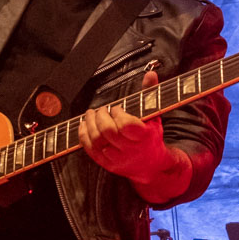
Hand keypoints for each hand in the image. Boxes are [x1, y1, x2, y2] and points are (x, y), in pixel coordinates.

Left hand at [78, 71, 190, 201]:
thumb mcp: (155, 115)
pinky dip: (83, 136)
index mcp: (145, 137)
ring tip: (91, 114)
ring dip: (90, 124)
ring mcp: (118, 159)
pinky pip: (90, 150)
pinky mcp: (107, 165)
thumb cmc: (151, 136)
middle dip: (101, 116)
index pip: (126, 125)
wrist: (152, 165)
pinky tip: (83, 125)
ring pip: (97, 141)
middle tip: (101, 110)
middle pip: (108, 132)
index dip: (117, 114)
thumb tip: (150, 74)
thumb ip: (151, 93)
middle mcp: (131, 150)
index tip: (116, 108)